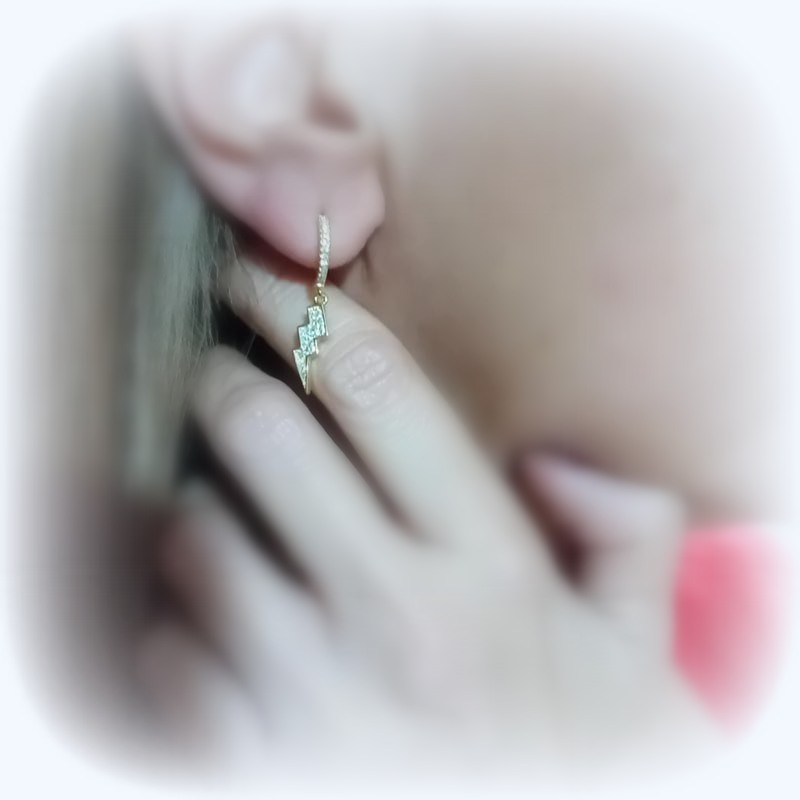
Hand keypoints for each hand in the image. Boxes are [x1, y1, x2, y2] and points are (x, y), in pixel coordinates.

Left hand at [138, 262, 710, 773]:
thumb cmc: (575, 759)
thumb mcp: (640, 647)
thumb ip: (631, 532)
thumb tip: (551, 462)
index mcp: (486, 574)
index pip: (376, 389)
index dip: (304, 311)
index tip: (261, 281)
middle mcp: (388, 623)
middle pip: (259, 437)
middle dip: (226, 384)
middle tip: (224, 380)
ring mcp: (303, 698)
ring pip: (191, 539)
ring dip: (199, 511)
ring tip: (229, 519)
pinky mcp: (241, 761)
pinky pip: (165, 652)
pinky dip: (180, 627)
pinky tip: (224, 635)